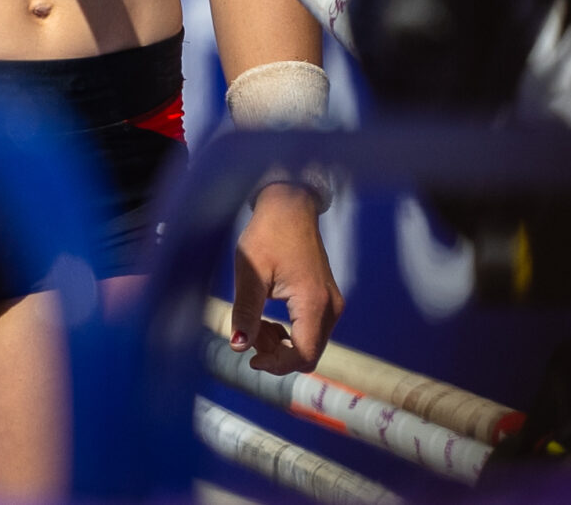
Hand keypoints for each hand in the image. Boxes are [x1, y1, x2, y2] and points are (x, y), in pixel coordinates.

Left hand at [229, 184, 341, 374]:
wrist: (290, 206)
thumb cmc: (269, 234)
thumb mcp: (251, 273)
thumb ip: (246, 313)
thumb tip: (238, 347)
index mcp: (314, 302)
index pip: (302, 355)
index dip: (276, 365)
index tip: (250, 358)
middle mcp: (330, 307)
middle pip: (309, 354)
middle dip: (277, 355)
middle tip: (251, 334)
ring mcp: (332, 303)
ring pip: (310, 345)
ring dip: (281, 345)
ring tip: (256, 323)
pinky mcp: (326, 299)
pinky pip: (312, 331)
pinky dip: (289, 334)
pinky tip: (268, 319)